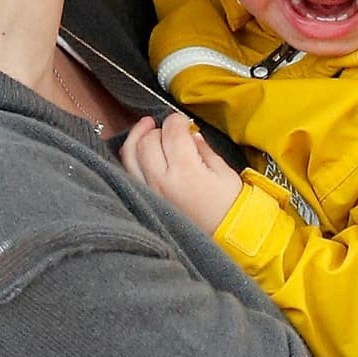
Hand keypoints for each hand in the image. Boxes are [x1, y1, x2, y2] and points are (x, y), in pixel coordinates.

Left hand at [120, 112, 242, 232]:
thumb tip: (190, 134)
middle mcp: (162, 181)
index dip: (177, 121)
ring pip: (130, 155)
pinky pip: (128, 172)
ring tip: (147, 130)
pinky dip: (131, 157)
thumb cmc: (229, 206)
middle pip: (147, 141)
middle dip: (159, 130)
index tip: (184, 122)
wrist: (225, 235)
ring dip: (138, 138)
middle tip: (171, 131)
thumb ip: (203, 148)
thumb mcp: (223, 171)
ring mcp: (150, 192)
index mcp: (186, 171)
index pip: (171, 132)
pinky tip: (140, 150)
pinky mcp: (146, 200)